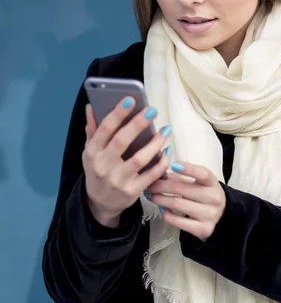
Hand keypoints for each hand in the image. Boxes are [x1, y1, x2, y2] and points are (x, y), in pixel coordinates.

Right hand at [83, 98, 170, 226]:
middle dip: (138, 124)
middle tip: (152, 110)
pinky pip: (151, 174)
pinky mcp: (132, 191)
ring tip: (166, 129)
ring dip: (155, 143)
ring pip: (140, 159)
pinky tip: (168, 150)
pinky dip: (162, 162)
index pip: (105, 129)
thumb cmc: (98, 170)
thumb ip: (93, 130)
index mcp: (92, 152)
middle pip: (122, 141)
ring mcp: (118, 180)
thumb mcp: (89, 152)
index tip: (130, 99)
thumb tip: (91, 107)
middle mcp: (103, 166)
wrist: (100, 203)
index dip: (117, 113)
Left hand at [147, 162, 225, 240]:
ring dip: (160, 199)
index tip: (173, 165)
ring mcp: (209, 215)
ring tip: (151, 196)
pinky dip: (167, 215)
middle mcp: (214, 198)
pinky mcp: (203, 229)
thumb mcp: (197, 183)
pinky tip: (162, 209)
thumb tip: (160, 174)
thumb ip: (180, 178)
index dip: (188, 169)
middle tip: (149, 185)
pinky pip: (179, 222)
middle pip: (182, 189)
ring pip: (177, 204)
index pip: (202, 173)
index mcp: (212, 183)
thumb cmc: (203, 195)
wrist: (219, 216)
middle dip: (161, 186)